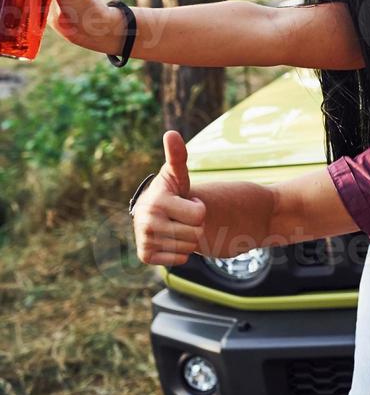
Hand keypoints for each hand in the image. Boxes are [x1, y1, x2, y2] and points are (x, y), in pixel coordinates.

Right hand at [134, 131, 206, 266]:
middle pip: (196, 233)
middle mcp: (145, 221)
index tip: (185, 201)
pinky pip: (179, 260)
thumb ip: (178, 155)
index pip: (200, 214)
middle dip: (194, 224)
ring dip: (188, 238)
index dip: (198, 207)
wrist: (156, 213)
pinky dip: (180, 252)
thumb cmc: (172, 191)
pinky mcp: (145, 256)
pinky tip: (169, 240)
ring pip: (189, 247)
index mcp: (156, 201)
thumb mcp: (177, 174)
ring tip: (174, 225)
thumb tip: (171, 134)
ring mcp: (143, 240)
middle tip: (180, 216)